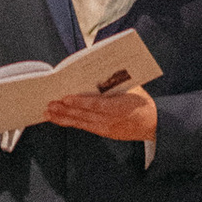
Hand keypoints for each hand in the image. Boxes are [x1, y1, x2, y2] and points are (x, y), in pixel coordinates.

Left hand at [42, 87, 158, 144]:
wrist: (153, 124)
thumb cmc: (142, 102)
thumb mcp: (133, 87)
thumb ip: (115, 81)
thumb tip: (97, 69)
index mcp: (120, 107)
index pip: (97, 105)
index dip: (80, 102)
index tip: (66, 97)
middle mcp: (111, 120)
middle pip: (85, 115)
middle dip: (65, 110)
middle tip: (50, 104)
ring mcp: (107, 128)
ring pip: (81, 123)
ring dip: (63, 118)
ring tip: (48, 113)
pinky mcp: (104, 133)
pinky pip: (84, 127)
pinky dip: (71, 123)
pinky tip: (60, 119)